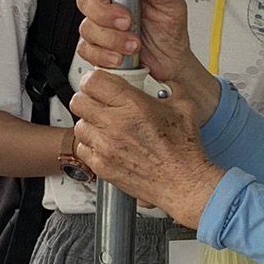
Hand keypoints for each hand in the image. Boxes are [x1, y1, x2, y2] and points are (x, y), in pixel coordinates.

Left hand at [71, 70, 225, 226]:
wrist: (183, 183)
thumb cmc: (184, 151)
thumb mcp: (184, 107)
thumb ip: (169, 87)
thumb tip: (163, 79)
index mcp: (134, 106)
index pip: (93, 81)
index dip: (94, 79)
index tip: (100, 83)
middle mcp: (116, 125)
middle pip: (78, 101)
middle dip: (88, 99)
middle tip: (99, 102)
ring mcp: (106, 147)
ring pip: (79, 126)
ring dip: (89, 123)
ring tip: (105, 126)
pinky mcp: (102, 166)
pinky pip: (83, 149)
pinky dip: (91, 145)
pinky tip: (106, 145)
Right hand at [76, 0, 220, 124]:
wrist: (170, 62)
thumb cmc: (169, 31)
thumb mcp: (172, 7)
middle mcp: (109, 4)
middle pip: (86, 0)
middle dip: (105, 13)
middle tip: (127, 21)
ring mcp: (101, 26)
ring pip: (87, 27)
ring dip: (110, 38)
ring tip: (133, 44)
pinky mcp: (97, 47)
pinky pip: (87, 50)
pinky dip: (103, 55)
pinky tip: (120, 56)